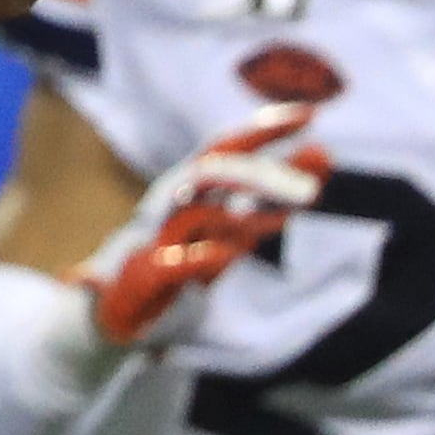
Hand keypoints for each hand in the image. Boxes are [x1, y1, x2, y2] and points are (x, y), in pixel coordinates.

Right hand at [77, 105, 328, 349]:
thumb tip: (312, 177)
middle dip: (266, 170)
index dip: (266, 129)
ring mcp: (155, 239)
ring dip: (247, 215)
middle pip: (216, 171)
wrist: (118, 319)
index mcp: (190, 193)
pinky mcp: (143, 276)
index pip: (229, 150)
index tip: (311, 114)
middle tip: (316, 174)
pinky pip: (172, 263)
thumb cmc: (174, 277)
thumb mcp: (225, 243)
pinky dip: (199, 257)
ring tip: (288, 218)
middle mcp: (172, 206)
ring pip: (200, 214)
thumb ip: (261, 215)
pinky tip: (229, 257)